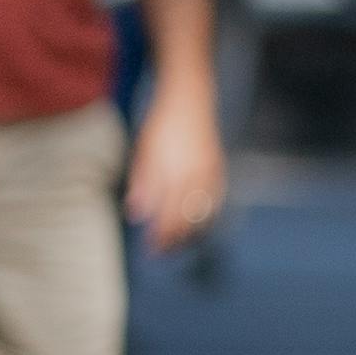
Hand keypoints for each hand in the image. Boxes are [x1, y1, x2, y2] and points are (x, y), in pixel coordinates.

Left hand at [127, 91, 224, 250]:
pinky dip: (208, 214)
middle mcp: (195, 176)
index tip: (151, 250)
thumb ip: (143, 184)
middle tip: (161, 252)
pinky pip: (216, 199)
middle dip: (173, 239)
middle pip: (186, 219)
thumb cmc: (161, 126)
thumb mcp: (144, 153)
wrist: (189, 102)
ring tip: (178, 243)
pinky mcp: (219, 168)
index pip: (167, 217)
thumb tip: (136, 213)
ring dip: (190, 231)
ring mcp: (210, 173)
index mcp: (175, 174)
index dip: (160, 237)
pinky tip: (199, 223)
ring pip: (203, 212)